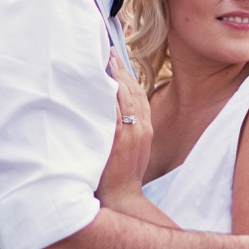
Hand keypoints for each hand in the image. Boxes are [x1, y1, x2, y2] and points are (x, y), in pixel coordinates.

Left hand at [95, 52, 153, 211]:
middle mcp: (141, 127)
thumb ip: (128, 128)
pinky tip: (101, 82)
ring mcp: (130, 133)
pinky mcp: (118, 139)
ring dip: (115, 76)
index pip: (141, 95)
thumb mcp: (134, 148)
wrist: (122, 196)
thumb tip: (115, 111)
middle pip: (134, 91)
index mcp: (146, 128)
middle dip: (122, 70)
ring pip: (126, 97)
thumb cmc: (123, 173)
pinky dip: (109, 95)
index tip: (119, 61)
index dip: (130, 76)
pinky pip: (114, 111)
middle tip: (109, 53)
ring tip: (105, 61)